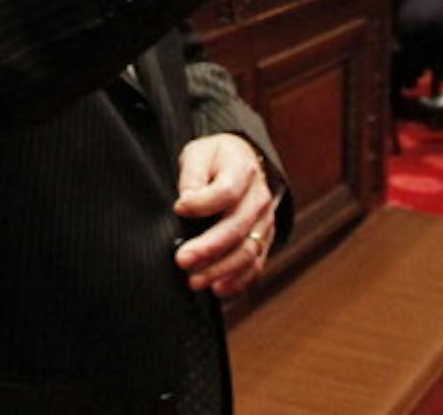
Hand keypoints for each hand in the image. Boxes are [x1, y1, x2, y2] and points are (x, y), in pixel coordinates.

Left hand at [173, 133, 278, 297]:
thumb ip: (192, 176)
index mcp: (242, 170)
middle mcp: (259, 198)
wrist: (242, 160)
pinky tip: (218, 289)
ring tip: (195, 281)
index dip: (201, 204)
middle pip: (236, 228)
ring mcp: (265, 221)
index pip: (226, 192)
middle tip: (181, 260)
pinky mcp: (265, 240)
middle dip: (208, 248)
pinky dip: (238, 280)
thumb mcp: (198, 154)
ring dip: (221, 270)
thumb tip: (185, 204)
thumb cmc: (214, 159)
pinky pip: (256, 264)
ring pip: (247, 251)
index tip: (177, 209)